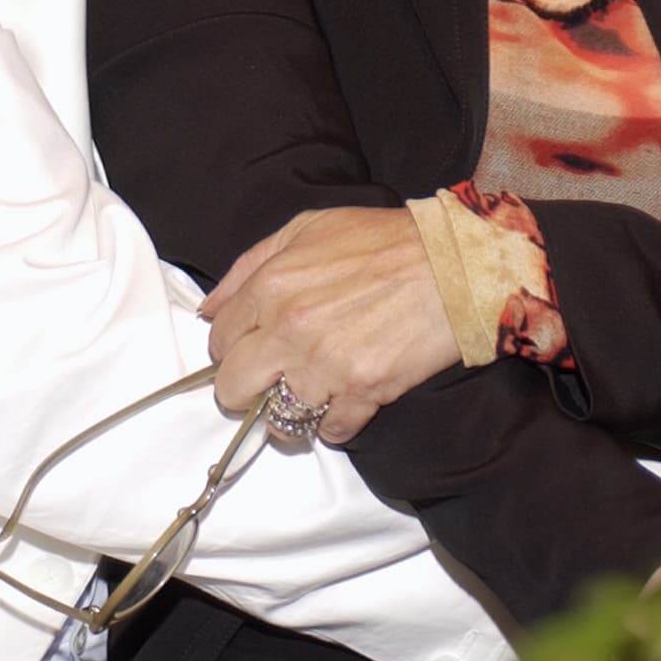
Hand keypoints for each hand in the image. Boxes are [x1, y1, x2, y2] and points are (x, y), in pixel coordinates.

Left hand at [201, 207, 461, 444]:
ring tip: (313, 391)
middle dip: (246, 389)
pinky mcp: (361, 393)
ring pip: (278, 421)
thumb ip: (250, 265)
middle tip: (272, 378)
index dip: (232, 348)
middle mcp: (288, 329)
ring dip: (292, 411)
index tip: (252, 348)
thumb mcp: (306, 229)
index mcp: (270, 286)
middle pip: (232, 389)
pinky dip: (337, 422)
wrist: (451, 265)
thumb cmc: (381, 241)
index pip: (219, 341)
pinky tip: (349, 397)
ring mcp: (323, 366)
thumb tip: (210, 308)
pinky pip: (330, 431)